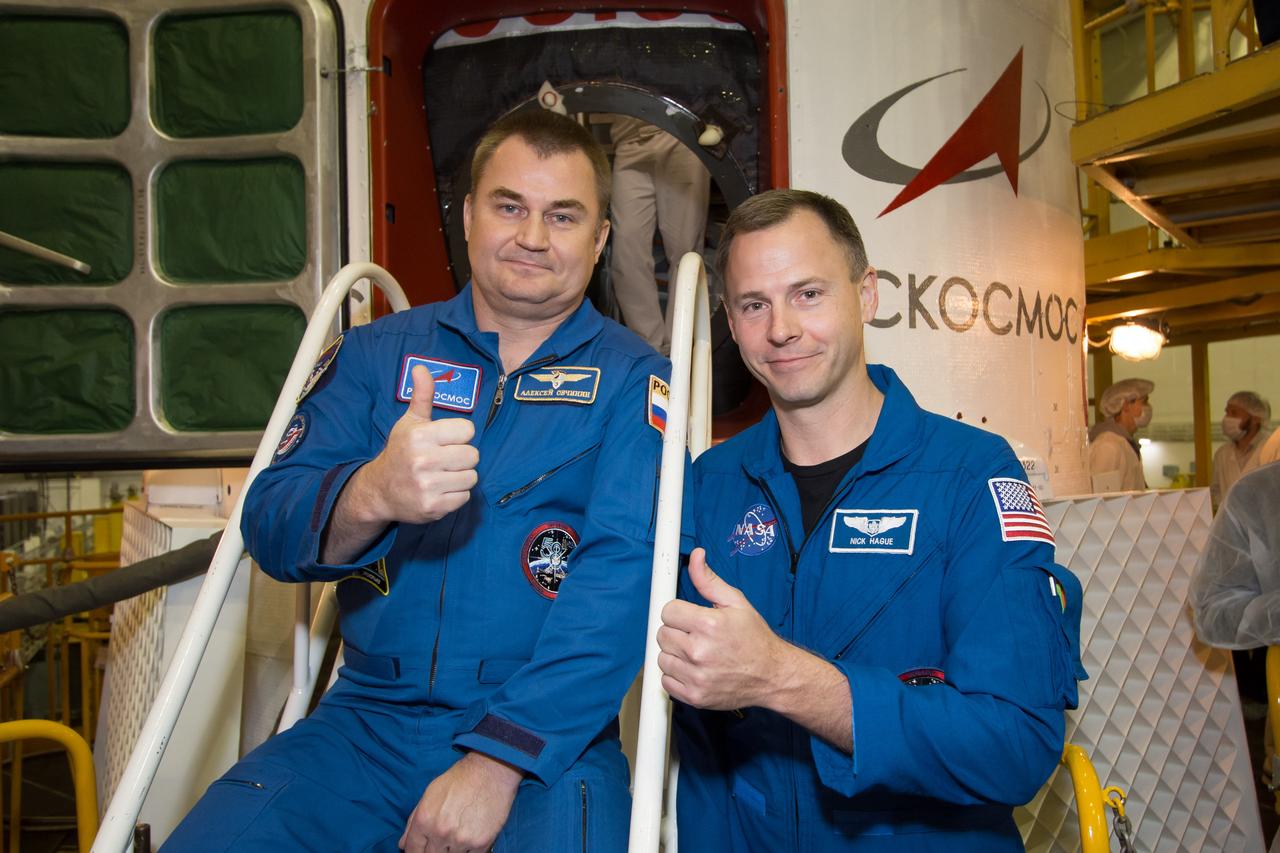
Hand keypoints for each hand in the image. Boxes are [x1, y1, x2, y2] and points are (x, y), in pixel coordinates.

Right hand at [362, 365, 478, 524]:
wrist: (379, 491)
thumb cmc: (401, 451)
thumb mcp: (410, 422)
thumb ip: (422, 396)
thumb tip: (421, 368)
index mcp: (420, 435)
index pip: (468, 430)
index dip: (459, 435)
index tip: (444, 441)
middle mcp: (423, 460)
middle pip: (473, 455)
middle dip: (462, 457)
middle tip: (443, 460)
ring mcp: (428, 486)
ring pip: (471, 477)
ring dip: (461, 476)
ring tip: (442, 475)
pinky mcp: (433, 507)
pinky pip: (464, 497)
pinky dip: (456, 495)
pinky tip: (440, 490)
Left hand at [398, 752, 522, 852]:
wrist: (491, 771)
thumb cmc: (459, 779)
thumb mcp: (430, 793)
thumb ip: (413, 821)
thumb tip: (403, 844)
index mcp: (424, 820)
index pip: (413, 850)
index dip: (415, 852)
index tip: (421, 850)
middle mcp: (441, 833)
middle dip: (434, 850)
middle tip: (442, 839)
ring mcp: (461, 840)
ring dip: (452, 850)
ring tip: (458, 834)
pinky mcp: (481, 843)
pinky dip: (468, 850)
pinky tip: (470, 837)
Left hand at [657, 548, 787, 709]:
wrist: (772, 675)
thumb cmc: (754, 638)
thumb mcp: (736, 602)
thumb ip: (709, 580)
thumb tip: (695, 557)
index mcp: (709, 624)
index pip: (668, 611)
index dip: (678, 612)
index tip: (689, 618)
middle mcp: (700, 651)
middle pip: (662, 634)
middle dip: (677, 632)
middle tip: (696, 635)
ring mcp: (696, 677)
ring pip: (662, 658)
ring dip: (675, 654)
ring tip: (696, 653)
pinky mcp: (695, 696)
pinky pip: (666, 681)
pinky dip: (676, 675)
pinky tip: (694, 669)